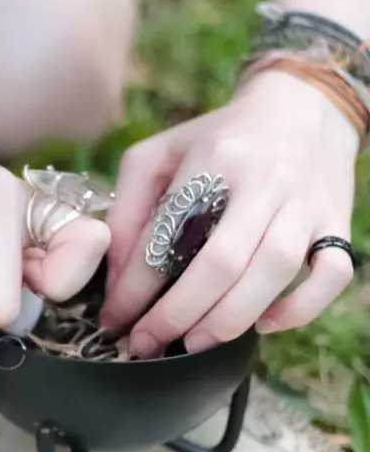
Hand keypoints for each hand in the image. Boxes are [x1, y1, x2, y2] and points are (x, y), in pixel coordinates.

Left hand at [100, 71, 359, 356]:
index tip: (113, 316)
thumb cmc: (217, 139)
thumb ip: (128, 209)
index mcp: (213, 160)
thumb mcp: (158, 155)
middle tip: (146, 343)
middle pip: (222, 261)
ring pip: (273, 273)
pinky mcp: (338, 222)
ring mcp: (306, 204)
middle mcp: (264, 182)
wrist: (302, 107)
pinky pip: (332, 275)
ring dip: (229, 319)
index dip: (135, 285)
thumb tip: (115, 276)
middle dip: (177, 313)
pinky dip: (300, 308)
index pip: (167, 234)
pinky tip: (263, 324)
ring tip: (191, 344)